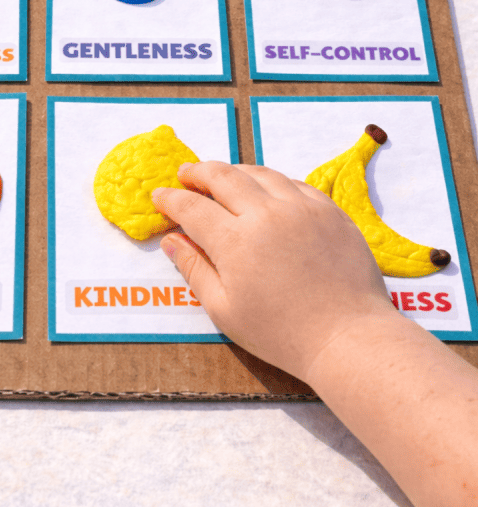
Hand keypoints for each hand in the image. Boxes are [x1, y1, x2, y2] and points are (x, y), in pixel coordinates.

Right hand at [152, 161, 396, 382]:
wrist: (346, 336)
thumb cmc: (281, 333)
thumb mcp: (225, 310)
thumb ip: (195, 270)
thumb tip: (171, 241)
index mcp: (234, 240)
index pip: (192, 207)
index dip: (171, 199)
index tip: (160, 195)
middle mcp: (265, 213)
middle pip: (224, 177)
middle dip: (198, 172)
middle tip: (186, 173)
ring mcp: (301, 207)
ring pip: (261, 174)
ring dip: (235, 171)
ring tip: (223, 176)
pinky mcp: (329, 210)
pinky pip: (295, 183)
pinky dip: (273, 181)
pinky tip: (268, 189)